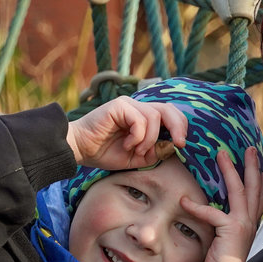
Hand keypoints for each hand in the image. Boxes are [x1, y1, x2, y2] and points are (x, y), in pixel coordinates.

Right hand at [67, 97, 188, 169]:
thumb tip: (173, 145)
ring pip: (154, 117)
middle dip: (178, 127)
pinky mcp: (119, 105)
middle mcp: (137, 107)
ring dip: (150, 139)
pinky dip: (138, 136)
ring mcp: (128, 104)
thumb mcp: (137, 157)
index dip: (180, 127)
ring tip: (136, 150)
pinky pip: (140, 120)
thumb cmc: (105, 153)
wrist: (80, 150)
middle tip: (179, 144)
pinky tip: (126, 145)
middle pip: (168, 108)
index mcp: (143, 117)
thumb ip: (155, 151)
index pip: (170, 114)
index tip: (182, 145)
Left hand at [180, 148, 262, 261]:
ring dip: (231, 171)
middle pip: (254, 188)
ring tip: (222, 155)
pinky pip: (213, 213)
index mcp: (250, 225)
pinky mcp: (230, 230)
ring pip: (239, 191)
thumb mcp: (225, 242)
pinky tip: (185, 201)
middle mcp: (250, 223)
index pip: (259, 199)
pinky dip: (197, 207)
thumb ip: (224, 226)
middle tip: (251, 149)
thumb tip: (216, 215)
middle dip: (253, 167)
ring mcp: (242, 225)